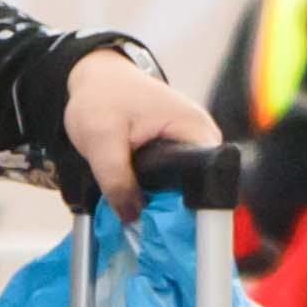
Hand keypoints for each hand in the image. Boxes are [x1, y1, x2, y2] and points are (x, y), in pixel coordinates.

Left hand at [59, 52, 217, 208]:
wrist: (98, 77)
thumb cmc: (102, 96)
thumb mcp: (100, 138)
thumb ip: (116, 179)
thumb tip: (132, 216)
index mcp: (195, 129)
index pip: (208, 179)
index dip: (191, 208)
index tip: (168, 229)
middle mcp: (203, 137)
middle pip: (198, 189)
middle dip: (170, 208)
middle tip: (143, 221)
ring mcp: (192, 143)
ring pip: (185, 188)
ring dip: (161, 200)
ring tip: (137, 207)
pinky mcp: (179, 150)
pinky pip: (175, 181)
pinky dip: (156, 191)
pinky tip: (139, 197)